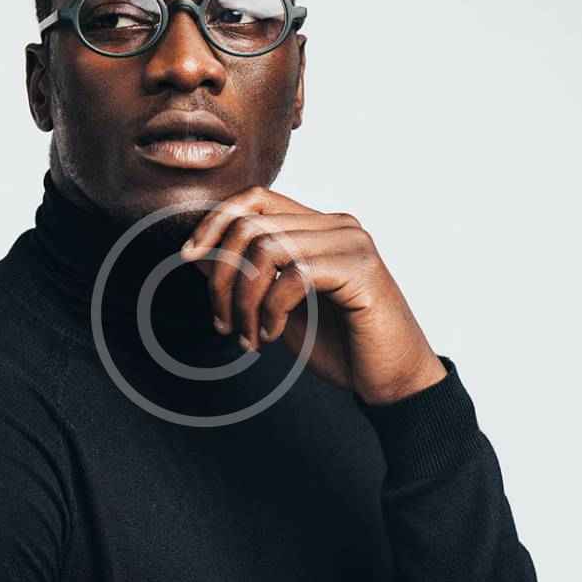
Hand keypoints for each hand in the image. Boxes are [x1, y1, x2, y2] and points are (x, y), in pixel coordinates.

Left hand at [179, 185, 447, 405]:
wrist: (393, 382)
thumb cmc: (340, 346)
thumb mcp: (277, 308)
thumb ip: (247, 278)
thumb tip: (200, 255)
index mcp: (319, 227)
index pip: (256, 198)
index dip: (215, 222)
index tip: (189, 258)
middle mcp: (337, 226)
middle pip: (252, 223)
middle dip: (222, 276)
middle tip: (222, 322)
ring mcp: (352, 244)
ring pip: (267, 248)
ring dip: (243, 300)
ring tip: (246, 337)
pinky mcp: (361, 270)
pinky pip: (294, 276)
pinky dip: (270, 310)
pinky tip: (270, 336)